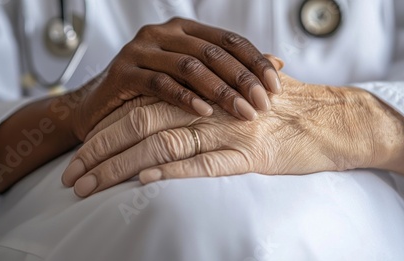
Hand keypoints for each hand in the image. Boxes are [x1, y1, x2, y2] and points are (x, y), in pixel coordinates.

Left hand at [63, 59, 403, 196]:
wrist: (334, 119)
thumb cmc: (284, 109)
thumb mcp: (238, 97)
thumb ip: (204, 103)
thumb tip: (168, 121)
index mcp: (203, 92)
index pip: (141, 108)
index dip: (105, 131)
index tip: (79, 155)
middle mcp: (210, 108)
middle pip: (141, 125)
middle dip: (99, 152)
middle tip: (70, 177)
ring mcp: (230, 131)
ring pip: (163, 146)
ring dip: (120, 168)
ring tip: (88, 189)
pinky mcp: (252, 155)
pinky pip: (206, 163)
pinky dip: (173, 172)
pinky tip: (143, 182)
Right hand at [64, 17, 281, 139]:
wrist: (100, 109)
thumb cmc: (151, 94)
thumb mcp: (191, 78)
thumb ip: (228, 68)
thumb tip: (277, 62)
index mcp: (182, 29)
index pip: (228, 40)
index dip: (255, 61)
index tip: (276, 86)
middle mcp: (161, 33)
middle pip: (212, 53)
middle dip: (243, 79)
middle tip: (264, 104)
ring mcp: (140, 50)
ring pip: (189, 66)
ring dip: (220, 91)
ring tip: (243, 112)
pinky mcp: (123, 72)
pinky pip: (160, 84)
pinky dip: (185, 99)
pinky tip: (205, 113)